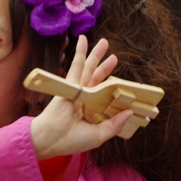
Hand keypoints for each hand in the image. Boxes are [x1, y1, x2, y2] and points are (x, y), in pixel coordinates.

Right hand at [30, 36, 132, 159]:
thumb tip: (129, 112)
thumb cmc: (72, 140)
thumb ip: (114, 124)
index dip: (114, 90)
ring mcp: (77, 90)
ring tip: (104, 43)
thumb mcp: (99, 135)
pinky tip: (83, 40)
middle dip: (105, 67)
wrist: (52, 139)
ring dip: (95, 55)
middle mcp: (84, 99)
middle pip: (97, 79)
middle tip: (113, 57)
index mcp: (90, 111)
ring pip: (89, 69)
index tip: (124, 86)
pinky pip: (77, 65)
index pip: (104, 96)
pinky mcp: (70, 84)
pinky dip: (80, 53)